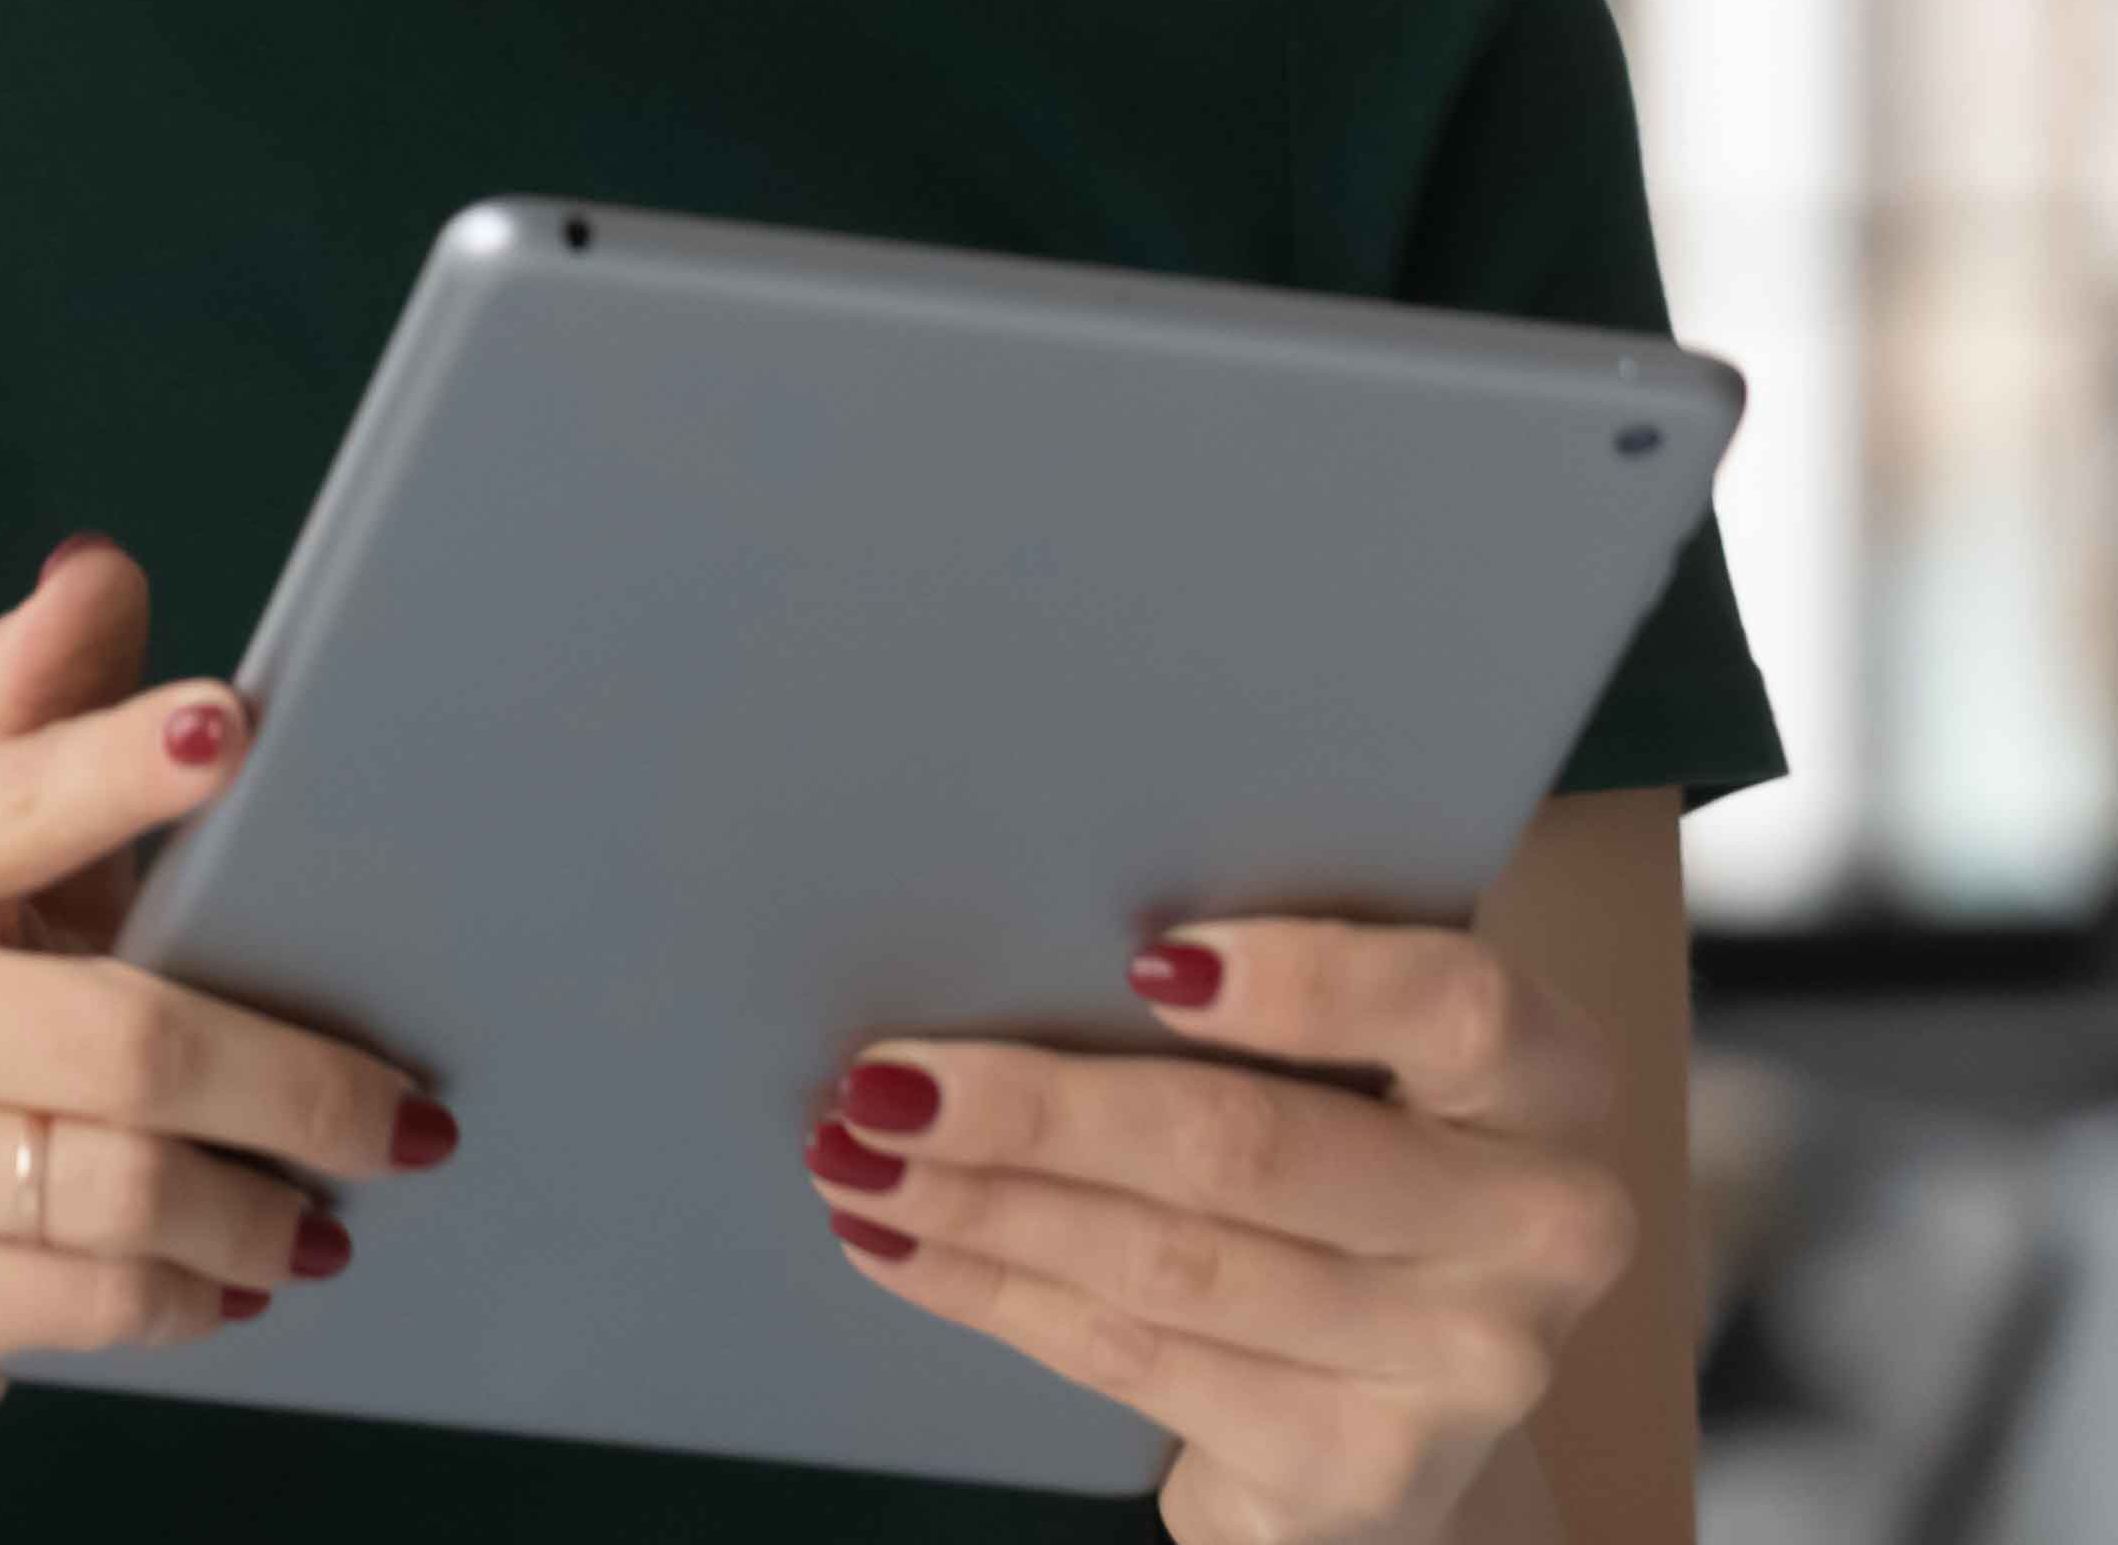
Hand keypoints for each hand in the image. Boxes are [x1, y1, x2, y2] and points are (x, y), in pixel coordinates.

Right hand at [0, 539, 455, 1496]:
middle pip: (118, 1030)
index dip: (125, 765)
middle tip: (414, 1122)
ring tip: (328, 1220)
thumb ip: (40, 729)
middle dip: (296, 1081)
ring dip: (256, 1208)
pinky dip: (190, 1294)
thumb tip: (95, 566)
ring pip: (115, 1179)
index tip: (238, 733)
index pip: (15, 796)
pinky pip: (83, 1295)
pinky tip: (236, 1284)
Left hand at [811, 922, 1641, 1544]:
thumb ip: (1249, 1000)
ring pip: (1170, 1262)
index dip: (1305, 981)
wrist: (1396, 1409)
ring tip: (853, 1155)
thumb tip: (1013, 924)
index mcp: (1543, 1081)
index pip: (1451, 1005)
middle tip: (882, 1080)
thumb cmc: (1341, 1176)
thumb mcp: (1348, 1072)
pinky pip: (1139, 1358)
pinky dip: (994, 1292)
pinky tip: (901, 1246)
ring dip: (982, 1206)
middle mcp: (1536, 1227)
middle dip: (1040, 1112)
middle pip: (1253, 1148)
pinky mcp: (1367, 1471)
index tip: (1144, 955)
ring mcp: (1463, 1366)